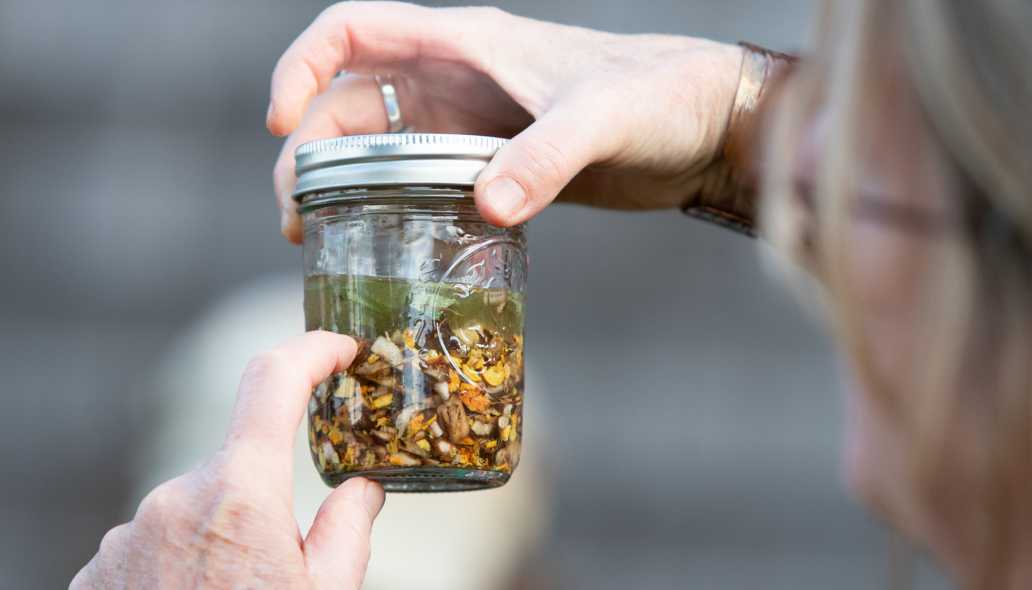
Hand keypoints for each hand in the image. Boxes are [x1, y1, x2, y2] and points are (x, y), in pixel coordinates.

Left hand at [70, 332, 383, 589]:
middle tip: (285, 563)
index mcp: (239, 493)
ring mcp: (126, 536)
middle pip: (236, 465)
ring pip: (192, 510)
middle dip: (265, 497)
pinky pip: (152, 544)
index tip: (339, 349)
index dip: (312, 351)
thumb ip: (348, 529)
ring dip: (221, 537)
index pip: (273, 381)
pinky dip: (181, 564)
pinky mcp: (96, 570)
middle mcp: (172, 498)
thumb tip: (360, 489)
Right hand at [268, 1, 742, 241]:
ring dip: (342, 186)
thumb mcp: (603, 118)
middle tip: (298, 217)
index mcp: (465, 43)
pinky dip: (394, 209)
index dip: (301, 65)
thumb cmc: (661, 94)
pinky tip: (387, 247)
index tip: (279, 122)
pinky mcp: (495, 164)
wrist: (704, 125)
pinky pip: (423, 182)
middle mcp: (455, 79)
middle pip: (350, 102)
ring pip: (380, 147)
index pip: (353, 29)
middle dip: (309, 151)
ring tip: (320, 240)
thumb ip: (546, 157)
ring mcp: (472, 124)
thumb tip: (487, 206)